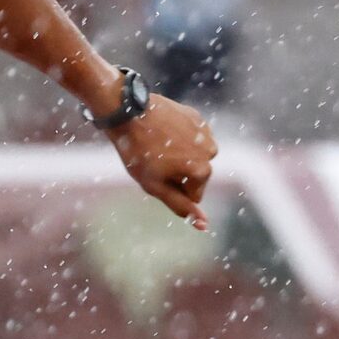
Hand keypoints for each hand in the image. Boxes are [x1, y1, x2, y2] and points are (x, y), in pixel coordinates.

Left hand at [108, 93, 217, 228]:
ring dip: (178, 155)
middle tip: (152, 159)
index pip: (193, 195)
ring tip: (155, 144)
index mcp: (203, 170)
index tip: (154, 175)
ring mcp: (206, 132)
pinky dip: (177, 137)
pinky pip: (190, 137)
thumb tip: (204, 225)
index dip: (170, 189)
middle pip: (194, 175)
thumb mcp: (155, 186)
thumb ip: (180, 206)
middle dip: (176, 172)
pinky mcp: (196, 117)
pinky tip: (159, 131)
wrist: (127, 112)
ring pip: (193, 155)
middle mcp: (211, 151)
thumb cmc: (138, 152)